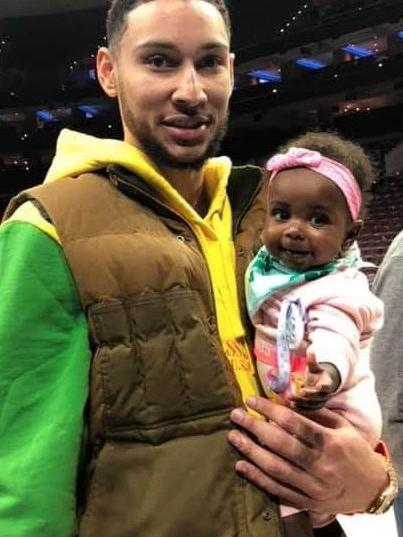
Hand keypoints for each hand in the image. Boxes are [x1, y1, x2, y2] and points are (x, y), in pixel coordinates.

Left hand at [227, 396, 387, 514]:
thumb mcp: (341, 426)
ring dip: (250, 451)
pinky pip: (277, 490)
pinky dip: (257, 478)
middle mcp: (321, 465)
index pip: (295, 423)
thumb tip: (285, 399)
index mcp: (331, 442)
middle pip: (281, 444)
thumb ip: (315, 414)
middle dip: (254, 428)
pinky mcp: (307, 502)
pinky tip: (241, 465)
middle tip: (236, 415)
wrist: (370, 488)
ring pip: (276, 468)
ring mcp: (313, 487)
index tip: (251, 400)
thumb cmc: (353, 450)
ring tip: (234, 437)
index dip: (270, 410)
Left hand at [291, 356, 340, 410]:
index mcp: (327, 384)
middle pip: (317, 397)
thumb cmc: (318, 374)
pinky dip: (301, 408)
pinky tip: (292, 405)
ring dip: (301, 403)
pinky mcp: (315, 407)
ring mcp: (321, 402)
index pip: (325, 387)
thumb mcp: (316, 367)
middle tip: (297, 393)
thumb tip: (310, 350)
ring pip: (312, 404)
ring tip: (290, 399)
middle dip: (307, 395)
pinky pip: (309, 409)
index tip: (313, 387)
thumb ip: (312, 361)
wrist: (323, 384)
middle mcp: (325, 395)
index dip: (321, 388)